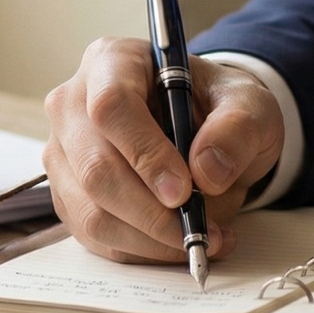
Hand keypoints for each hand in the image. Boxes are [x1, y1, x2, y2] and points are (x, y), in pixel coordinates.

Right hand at [42, 38, 284, 263]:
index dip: (145, 153)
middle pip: (94, 167)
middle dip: (151, 212)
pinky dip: (142, 250)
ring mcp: (64, 154)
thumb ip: (237, 129)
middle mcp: (73, 105)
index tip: (184, 190)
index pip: (111, 106)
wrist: (206, 129)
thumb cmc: (218, 107)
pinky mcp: (69, 196)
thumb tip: (206, 172)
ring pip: (92, 211)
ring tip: (204, 236)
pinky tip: (179, 242)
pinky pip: (96, 237)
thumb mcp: (249, 104)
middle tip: (200, 229)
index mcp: (111, 62)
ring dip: (151, 238)